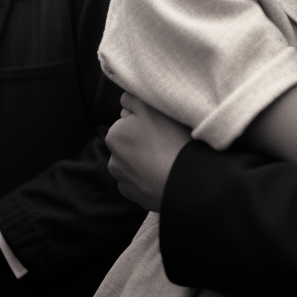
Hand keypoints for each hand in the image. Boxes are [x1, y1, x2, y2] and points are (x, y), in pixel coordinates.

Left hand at [107, 93, 190, 211]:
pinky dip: (150, 177)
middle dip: (142, 141)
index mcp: (114, 136)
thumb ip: (132, 98)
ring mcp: (124, 182)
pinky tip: (164, 173)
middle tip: (165, 140)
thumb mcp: (150, 107)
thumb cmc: (168, 140)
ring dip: (146, 160)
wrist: (184, 181)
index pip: (127, 120)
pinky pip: (142, 182)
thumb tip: (124, 99)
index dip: (144, 120)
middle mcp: (112, 161)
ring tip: (167, 158)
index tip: (159, 124)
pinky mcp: (135, 198)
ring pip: (136, 164)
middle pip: (130, 143)